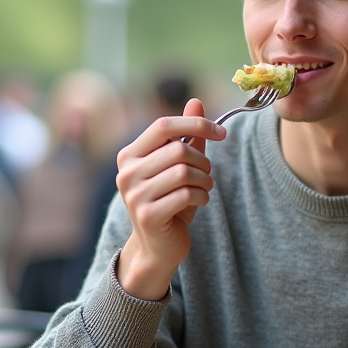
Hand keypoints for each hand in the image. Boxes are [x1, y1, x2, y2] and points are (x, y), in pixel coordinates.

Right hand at [114, 98, 225, 299]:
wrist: (158, 246)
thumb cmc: (170, 200)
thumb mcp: (178, 165)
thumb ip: (186, 135)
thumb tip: (196, 101)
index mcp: (129, 155)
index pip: (163, 126)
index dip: (195, 124)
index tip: (221, 133)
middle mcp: (126, 173)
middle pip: (178, 150)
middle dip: (203, 161)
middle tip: (207, 174)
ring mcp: (134, 195)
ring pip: (184, 172)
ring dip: (204, 180)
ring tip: (204, 188)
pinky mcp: (148, 215)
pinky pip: (186, 194)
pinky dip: (202, 196)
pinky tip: (200, 201)